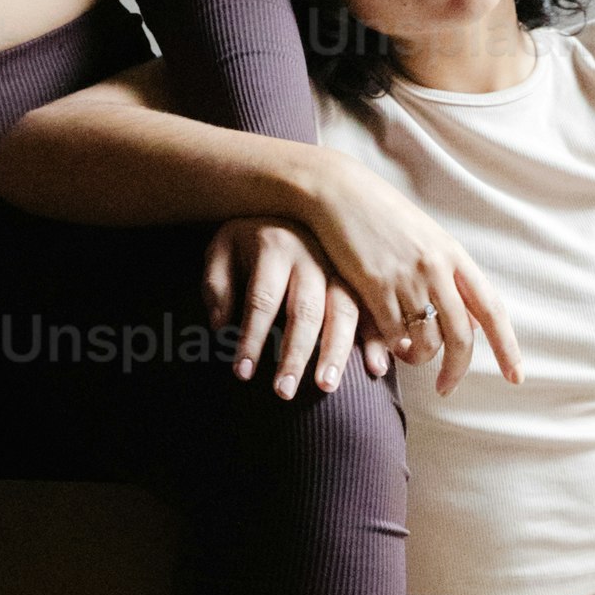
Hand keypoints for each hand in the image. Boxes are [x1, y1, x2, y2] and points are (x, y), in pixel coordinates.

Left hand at [203, 220, 376, 397]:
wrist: (289, 202)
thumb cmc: (248, 239)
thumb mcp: (221, 249)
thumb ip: (216, 285)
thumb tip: (220, 325)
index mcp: (274, 247)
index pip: (262, 300)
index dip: (251, 337)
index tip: (241, 374)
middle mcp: (312, 256)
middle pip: (305, 310)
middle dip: (295, 354)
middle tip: (283, 391)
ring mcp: (341, 267)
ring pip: (343, 311)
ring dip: (336, 351)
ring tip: (326, 387)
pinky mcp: (361, 278)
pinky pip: (372, 310)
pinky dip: (377, 339)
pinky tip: (378, 368)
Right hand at [292, 158, 521, 395]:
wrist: (339, 191)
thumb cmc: (381, 215)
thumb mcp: (426, 237)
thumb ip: (447, 272)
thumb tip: (467, 313)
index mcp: (455, 255)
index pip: (491, 309)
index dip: (507, 347)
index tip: (516, 377)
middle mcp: (437, 267)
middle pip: (460, 335)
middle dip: (457, 369)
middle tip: (446, 387)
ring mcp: (406, 276)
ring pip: (426, 339)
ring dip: (419, 358)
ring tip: (409, 357)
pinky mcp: (374, 284)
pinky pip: (392, 332)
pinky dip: (393, 346)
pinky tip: (388, 346)